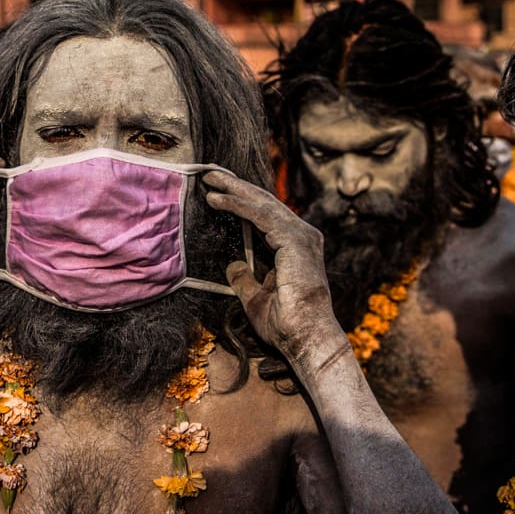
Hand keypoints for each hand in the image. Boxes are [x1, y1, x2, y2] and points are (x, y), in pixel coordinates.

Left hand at [202, 171, 344, 359]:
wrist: (304, 338)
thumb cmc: (285, 324)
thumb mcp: (255, 298)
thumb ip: (245, 279)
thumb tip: (233, 265)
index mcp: (295, 247)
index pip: (265, 215)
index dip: (241, 200)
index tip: (217, 191)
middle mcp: (302, 236)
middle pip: (264, 203)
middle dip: (235, 187)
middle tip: (210, 175)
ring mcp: (301, 237)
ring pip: (262, 204)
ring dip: (234, 190)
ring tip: (209, 180)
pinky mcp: (294, 241)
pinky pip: (261, 216)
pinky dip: (238, 205)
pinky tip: (218, 200)